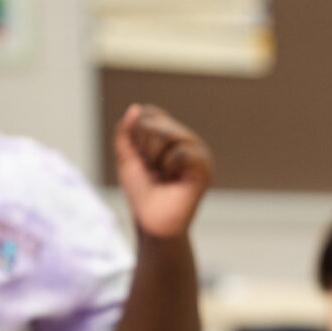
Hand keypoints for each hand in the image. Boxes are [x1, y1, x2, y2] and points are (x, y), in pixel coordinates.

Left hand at [114, 103, 213, 238]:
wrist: (152, 221)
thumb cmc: (142, 193)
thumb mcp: (127, 158)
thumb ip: (126, 133)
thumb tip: (136, 108)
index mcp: (173, 136)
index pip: (151, 113)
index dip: (138, 135)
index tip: (142, 159)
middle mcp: (188, 140)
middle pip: (156, 123)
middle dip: (144, 148)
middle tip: (153, 170)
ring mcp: (199, 152)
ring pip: (167, 134)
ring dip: (155, 158)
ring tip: (163, 175)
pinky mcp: (205, 167)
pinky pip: (181, 152)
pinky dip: (169, 167)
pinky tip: (175, 180)